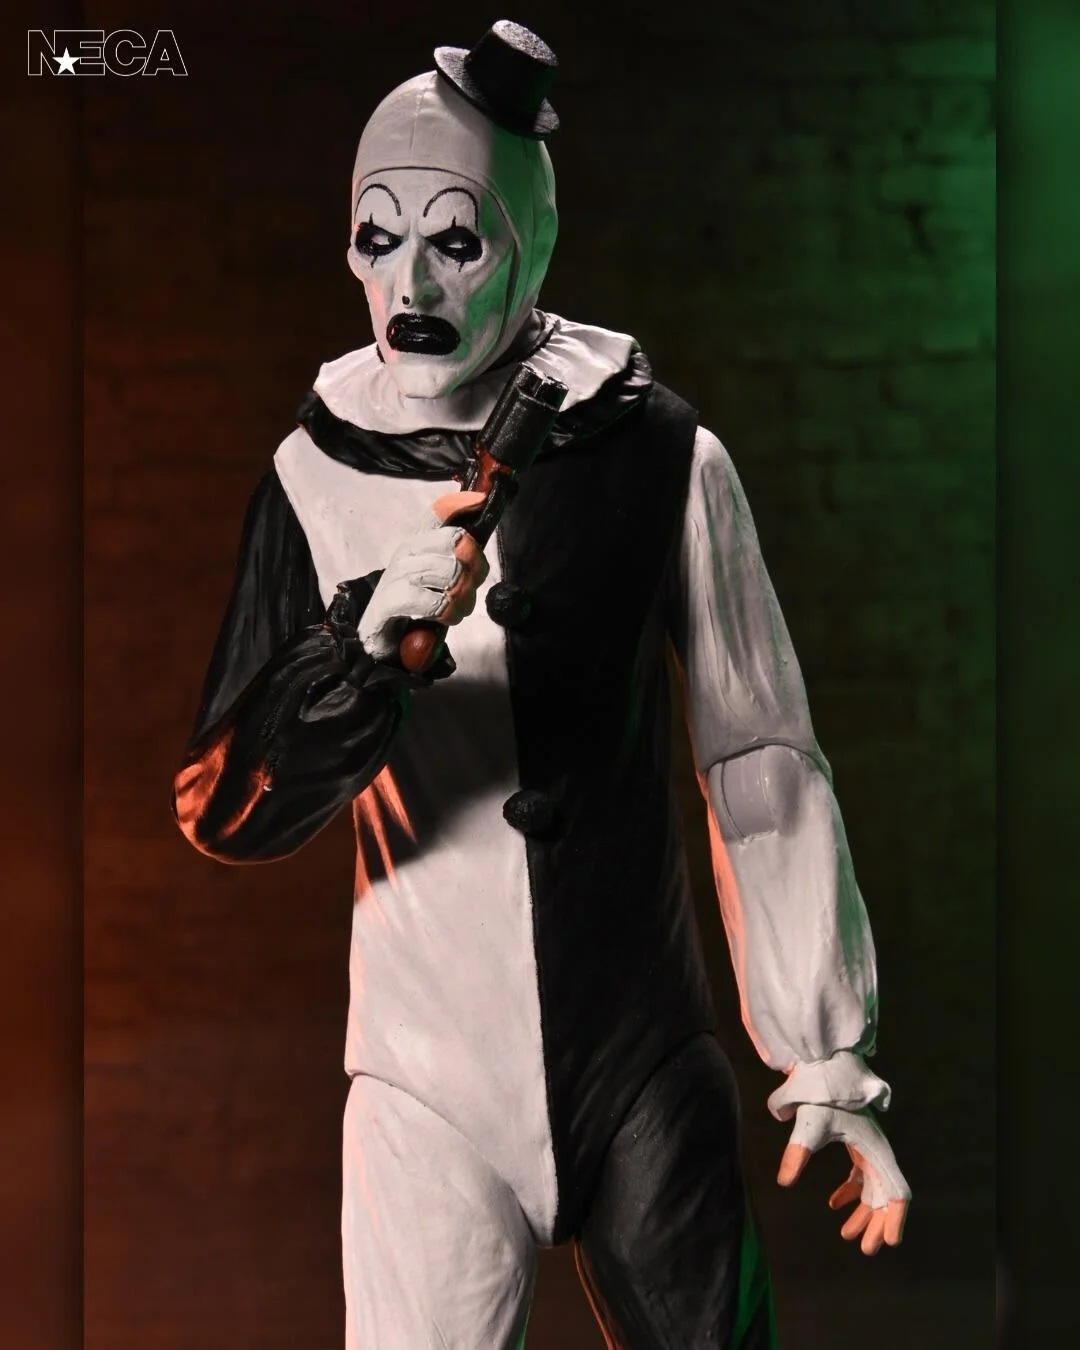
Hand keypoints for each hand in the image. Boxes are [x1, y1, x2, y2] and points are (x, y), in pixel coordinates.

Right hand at [357, 491, 488, 660]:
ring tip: (459, 610)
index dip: (460, 503)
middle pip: (456, 541)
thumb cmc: (415, 606)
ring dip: (464, 597)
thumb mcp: (437, 578)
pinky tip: (447, 618)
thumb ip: (457, 559)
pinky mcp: (388, 602)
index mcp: (418, 542)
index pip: (436, 513)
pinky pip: (433, 601)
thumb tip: (479, 543)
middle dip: (475, 567)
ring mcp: (396, 576)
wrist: (378, 638)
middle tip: (471, 588)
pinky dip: (448, 611)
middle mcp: (407, 552)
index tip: (480, 501)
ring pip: (450, 572)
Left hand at [776, 1104, 909, 1255]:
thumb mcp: (810, 1122)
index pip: (895, 1191)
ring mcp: (867, 1146)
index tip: (890, 1243)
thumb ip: (798, 1150)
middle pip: (884, 1195)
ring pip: (872, 1188)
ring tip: (846, 1235)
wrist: (821, 1064)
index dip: (894, 1218)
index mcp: (875, 1149)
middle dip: (876, 1223)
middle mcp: (876, 1150)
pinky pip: (859, 1174)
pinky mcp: (855, 1142)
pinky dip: (850, 1192)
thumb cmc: (822, 1091)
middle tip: (864, 1249)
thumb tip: (784, 1181)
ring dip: (863, 1212)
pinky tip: (833, 1204)